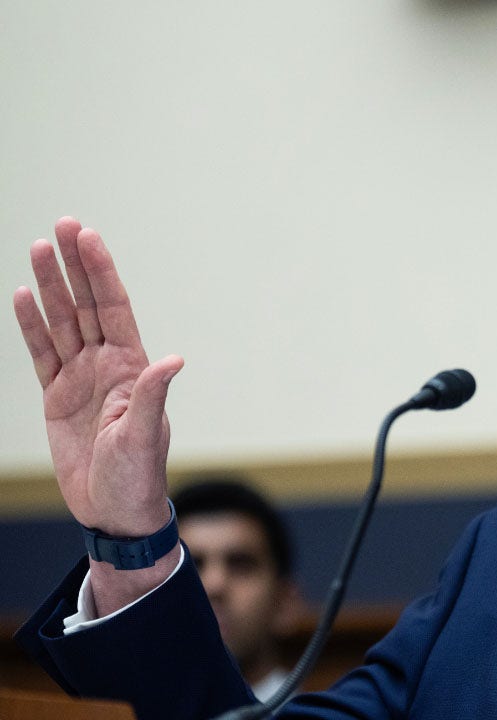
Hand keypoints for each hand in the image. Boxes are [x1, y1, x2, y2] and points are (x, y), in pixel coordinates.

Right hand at [13, 218, 182, 608]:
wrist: (114, 510)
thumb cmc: (138, 476)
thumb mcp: (146, 436)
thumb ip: (152, 396)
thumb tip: (172, 361)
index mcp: (131, 368)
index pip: (113, 308)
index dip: (100, 272)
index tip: (87, 237)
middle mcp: (106, 365)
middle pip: (86, 305)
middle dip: (75, 265)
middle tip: (62, 225)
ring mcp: (81, 378)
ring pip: (62, 322)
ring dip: (50, 286)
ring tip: (38, 247)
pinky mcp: (57, 396)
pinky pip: (41, 352)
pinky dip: (32, 325)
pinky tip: (24, 295)